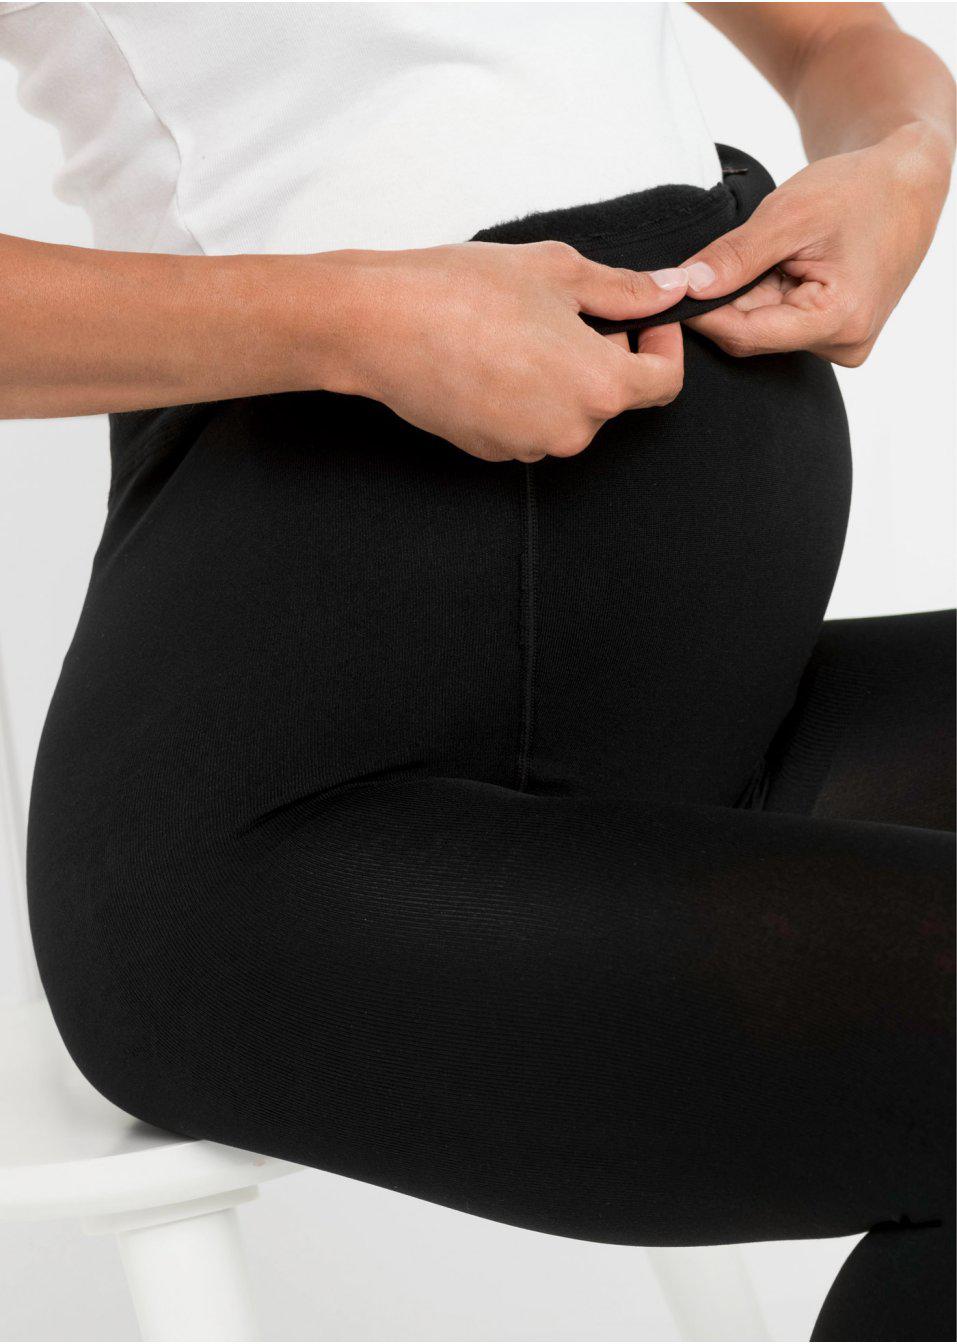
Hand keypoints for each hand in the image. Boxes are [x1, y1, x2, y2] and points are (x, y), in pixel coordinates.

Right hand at [334, 241, 689, 461]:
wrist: (382, 325)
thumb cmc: (464, 292)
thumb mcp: (559, 272)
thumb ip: (625, 289)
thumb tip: (670, 290)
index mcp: (599, 387)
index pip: (664, 384)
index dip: (662, 344)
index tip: (643, 319)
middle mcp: (570, 431)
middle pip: (612, 397)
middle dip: (603, 355)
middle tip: (561, 310)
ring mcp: (528, 447)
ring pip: (568, 411)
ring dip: (561, 375)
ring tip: (518, 331)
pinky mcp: (492, 452)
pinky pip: (529, 424)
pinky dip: (524, 395)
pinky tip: (491, 357)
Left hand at [679, 124, 951, 366]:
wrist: (907, 184)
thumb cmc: (858, 190)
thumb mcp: (790, 214)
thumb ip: (735, 256)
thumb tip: (685, 287)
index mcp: (839, 320)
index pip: (744, 335)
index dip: (701, 314)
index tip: (669, 289)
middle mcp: (843, 345)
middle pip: (752, 336)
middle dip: (728, 299)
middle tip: (720, 257)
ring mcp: (841, 344)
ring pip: (763, 330)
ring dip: (750, 295)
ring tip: (773, 254)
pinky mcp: (835, 335)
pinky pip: (780, 324)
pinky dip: (768, 296)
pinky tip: (784, 267)